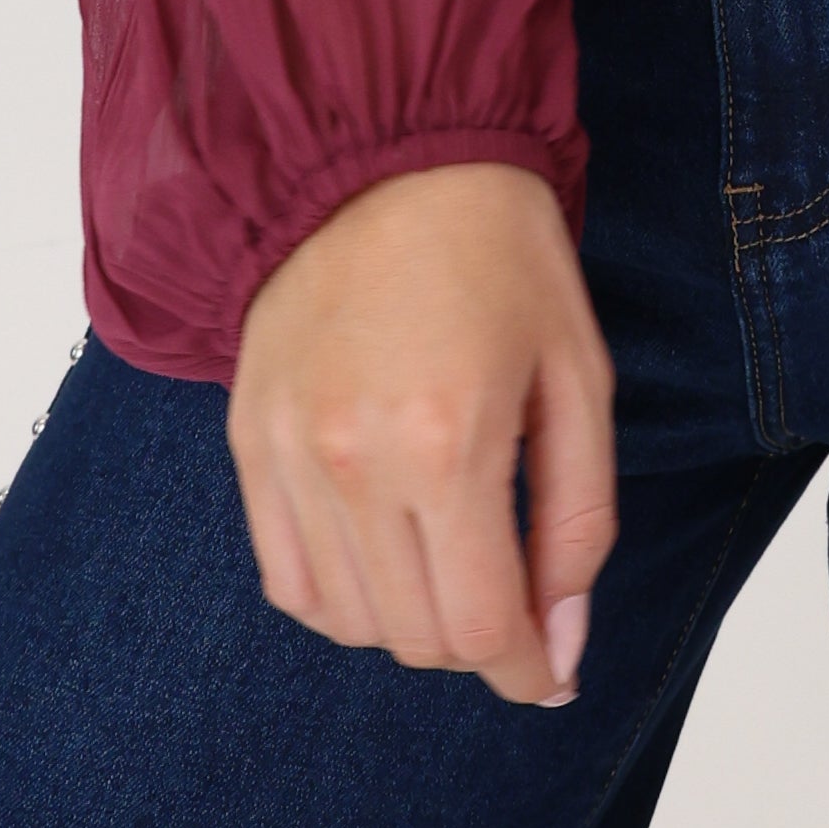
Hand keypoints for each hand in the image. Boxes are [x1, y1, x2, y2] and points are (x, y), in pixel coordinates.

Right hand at [228, 160, 617, 691]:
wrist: (380, 154)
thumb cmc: (497, 252)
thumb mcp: (578, 375)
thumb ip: (578, 521)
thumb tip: (562, 641)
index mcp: (448, 444)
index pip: (481, 627)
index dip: (528, 671)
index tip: (553, 674)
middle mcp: (354, 464)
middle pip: (416, 637)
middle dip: (479, 644)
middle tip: (516, 604)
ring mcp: (289, 457)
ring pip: (350, 623)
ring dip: (412, 624)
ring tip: (452, 565)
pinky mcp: (250, 444)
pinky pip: (289, 581)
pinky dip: (342, 599)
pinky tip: (385, 557)